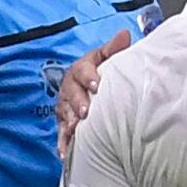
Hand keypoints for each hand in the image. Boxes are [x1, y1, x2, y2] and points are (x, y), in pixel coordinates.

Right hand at [54, 28, 126, 154]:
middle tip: (85, 112)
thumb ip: (115, 48)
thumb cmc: (103, 71)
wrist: (92, 85)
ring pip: (64, 111)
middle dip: (77, 102)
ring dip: (68, 121)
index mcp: (82, 69)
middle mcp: (71, 85)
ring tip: (74, 130)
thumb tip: (125, 33)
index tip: (96, 85)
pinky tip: (64, 152)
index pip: (83, 70)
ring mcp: (65, 103)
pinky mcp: (64, 119)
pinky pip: (61, 131)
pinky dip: (62, 141)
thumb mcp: (108, 58)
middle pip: (71, 92)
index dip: (88, 77)